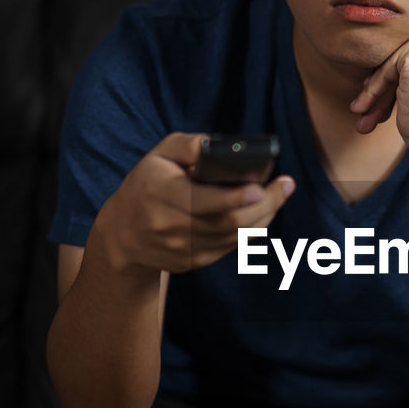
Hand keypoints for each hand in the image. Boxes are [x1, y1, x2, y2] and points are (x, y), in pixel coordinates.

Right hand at [95, 132, 295, 274]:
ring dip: (263, 216)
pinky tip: (261, 211)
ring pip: (236, 237)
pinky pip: (232, 247)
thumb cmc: (146, 186)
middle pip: (229, 223)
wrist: (123, 235)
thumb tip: (220, 145)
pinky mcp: (194, 262)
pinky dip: (251, 229)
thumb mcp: (158, 156)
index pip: (204, 202)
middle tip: (286, 185)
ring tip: (279, 194)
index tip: (261, 185)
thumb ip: (188, 145)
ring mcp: (184, 250)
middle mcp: (172, 227)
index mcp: (162, 196)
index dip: (236, 197)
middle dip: (265, 205)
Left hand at [349, 15, 408, 152]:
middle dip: (387, 81)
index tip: (391, 92)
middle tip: (370, 108)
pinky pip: (386, 67)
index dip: (404, 70)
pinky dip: (373, 90)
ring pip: (394, 59)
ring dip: (375, 89)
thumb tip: (407, 37)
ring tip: (364, 113)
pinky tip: (364, 110)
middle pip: (407, 51)